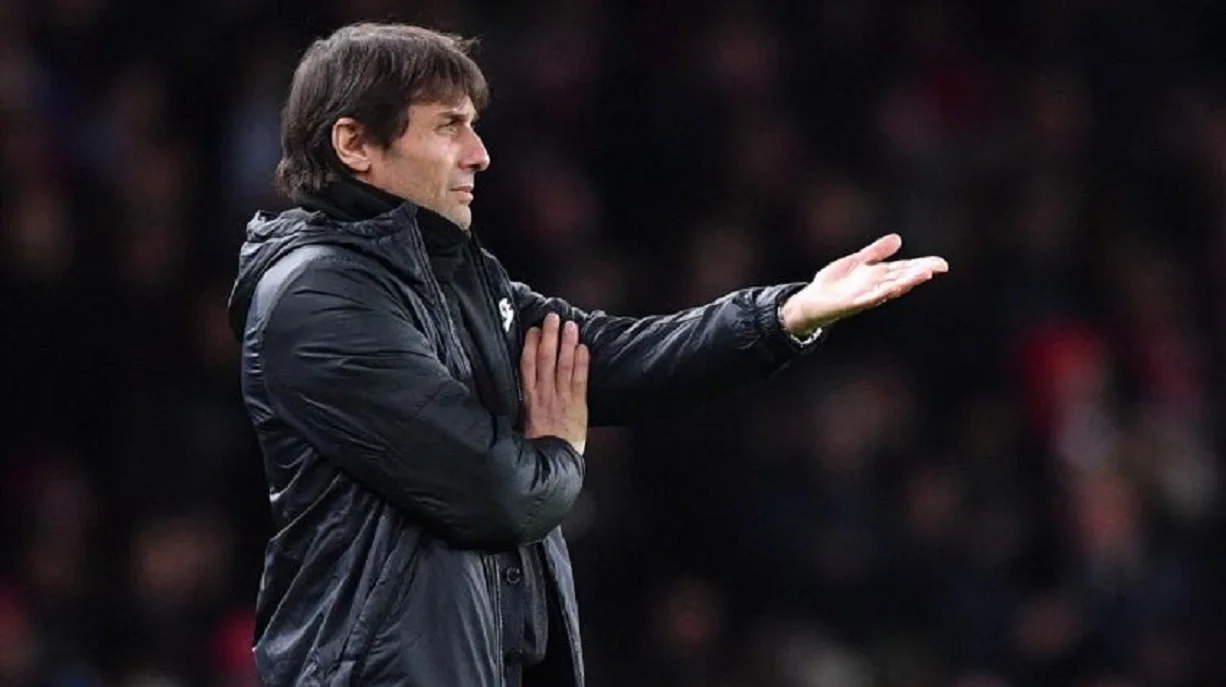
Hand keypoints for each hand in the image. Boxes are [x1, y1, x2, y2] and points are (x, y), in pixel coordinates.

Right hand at [521, 313, 589, 454]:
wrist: (554, 463)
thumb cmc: (538, 445)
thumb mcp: (523, 422)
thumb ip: (525, 402)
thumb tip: (523, 383)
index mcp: (529, 399)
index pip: (527, 366)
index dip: (530, 346)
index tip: (533, 330)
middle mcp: (544, 395)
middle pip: (545, 360)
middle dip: (549, 337)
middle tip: (552, 317)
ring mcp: (562, 399)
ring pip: (563, 366)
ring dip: (567, 343)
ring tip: (570, 325)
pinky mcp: (578, 405)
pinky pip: (579, 380)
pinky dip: (581, 363)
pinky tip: (583, 348)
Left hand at [780, 234, 947, 335]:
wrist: (812, 301)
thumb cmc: (835, 283)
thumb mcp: (857, 262)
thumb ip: (876, 252)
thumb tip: (898, 239)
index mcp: (879, 276)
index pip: (905, 269)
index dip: (923, 266)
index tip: (941, 263)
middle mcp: (876, 286)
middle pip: (902, 278)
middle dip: (919, 274)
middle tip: (936, 268)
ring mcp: (865, 296)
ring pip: (890, 289)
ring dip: (906, 283)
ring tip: (923, 275)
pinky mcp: (852, 304)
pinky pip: (869, 299)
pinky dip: (880, 294)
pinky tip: (891, 289)